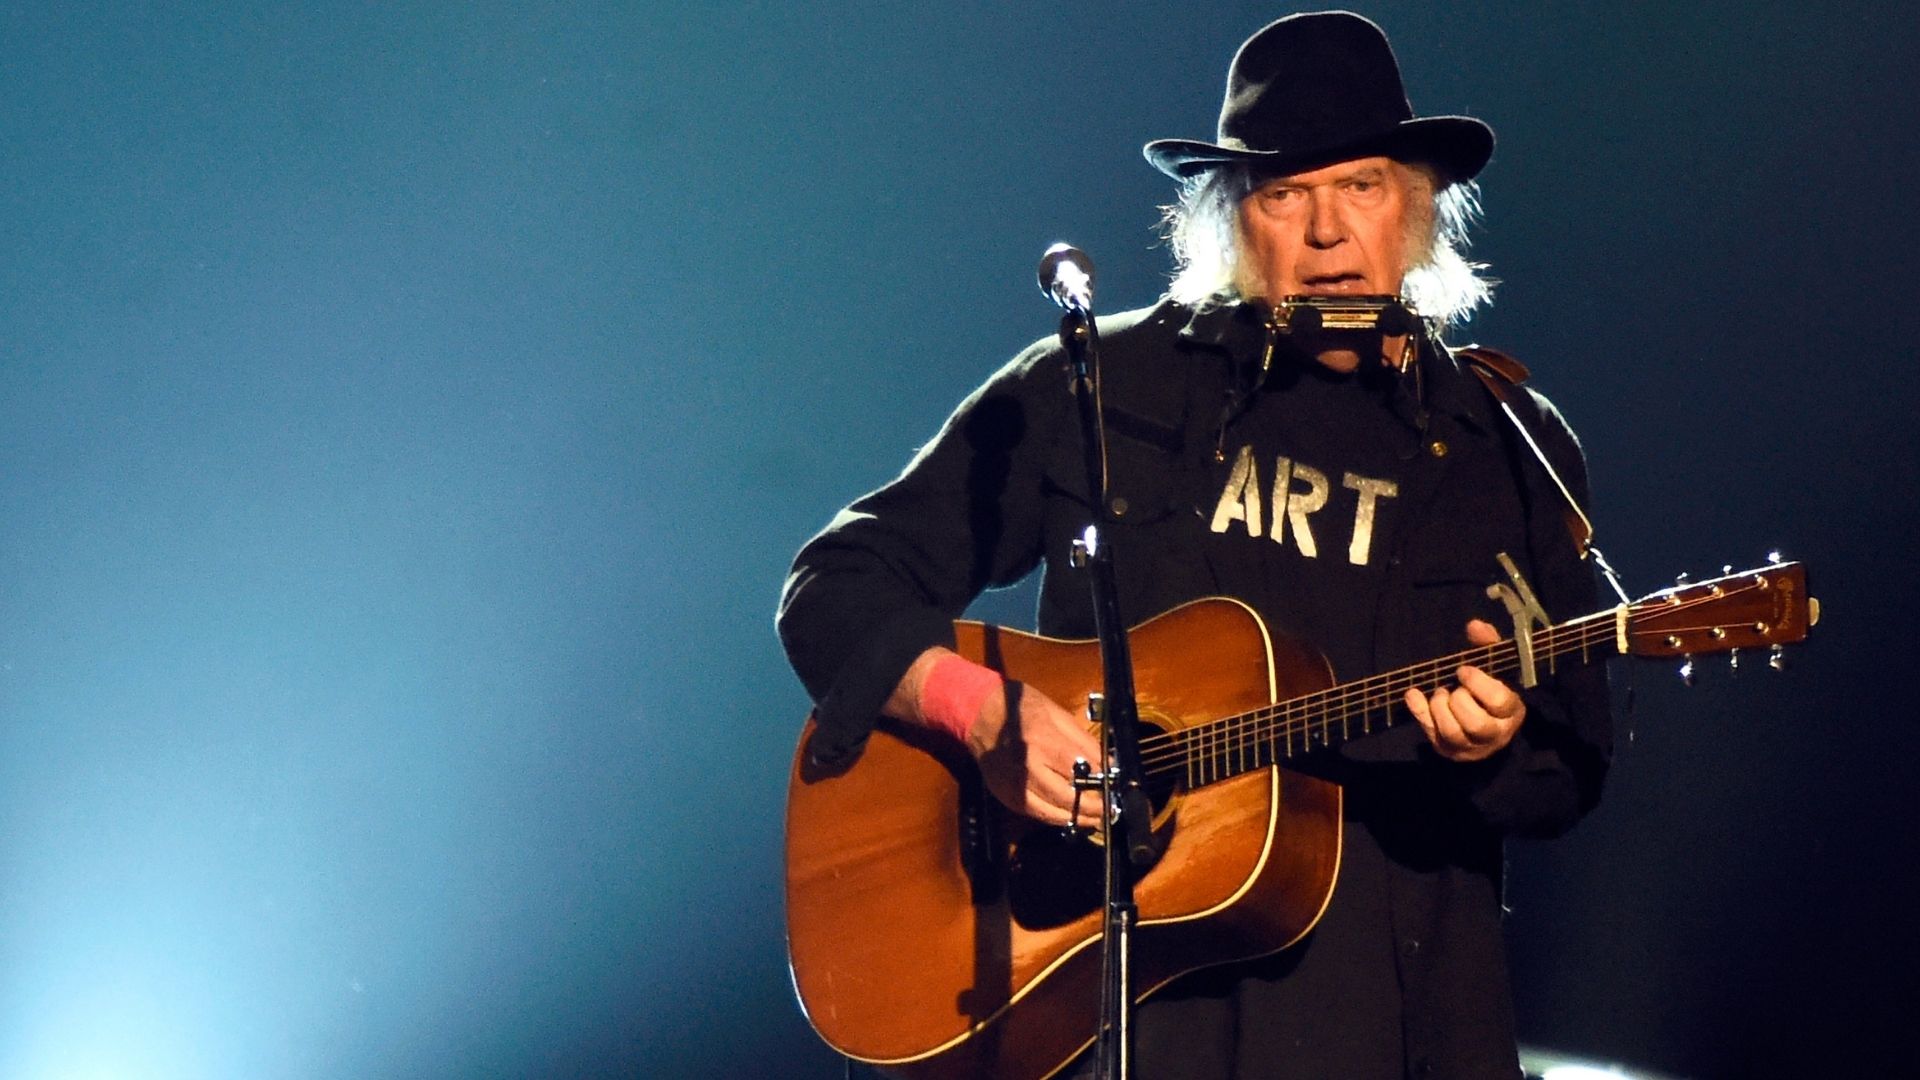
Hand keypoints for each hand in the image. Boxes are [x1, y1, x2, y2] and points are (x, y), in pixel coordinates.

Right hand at [966, 681, 1105, 827]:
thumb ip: (1082, 740)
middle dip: (1092, 807)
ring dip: (1076, 818)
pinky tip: (1069, 815)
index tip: (1114, 787)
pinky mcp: (1005, 795)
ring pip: (1051, 812)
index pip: (1079, 770)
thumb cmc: (1020, 707)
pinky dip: (1054, 816)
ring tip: (1094, 818)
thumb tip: (1107, 764)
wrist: (978, 714)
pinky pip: (1035, 813)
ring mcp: (1014, 785)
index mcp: (1042, 741)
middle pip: (1067, 797)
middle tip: (1109, 810)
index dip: (1100, 782)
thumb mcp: (1056, 713)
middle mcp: (1027, 768)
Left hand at [1404, 619, 1525, 761]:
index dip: (1478, 683)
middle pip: (1475, 724)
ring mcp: (1470, 748)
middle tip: (1454, 687)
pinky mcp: (1448, 751)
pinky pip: (1430, 734)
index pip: (1499, 702)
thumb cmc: (1491, 690)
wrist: (1488, 725)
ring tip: (1440, 694)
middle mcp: (1495, 735)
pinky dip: (1418, 712)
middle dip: (1459, 699)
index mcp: (1512, 712)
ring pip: (1452, 733)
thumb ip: (1487, 644)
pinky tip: (1413, 694)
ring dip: (1439, 707)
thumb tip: (1474, 625)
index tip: (1463, 670)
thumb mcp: (1495, 666)